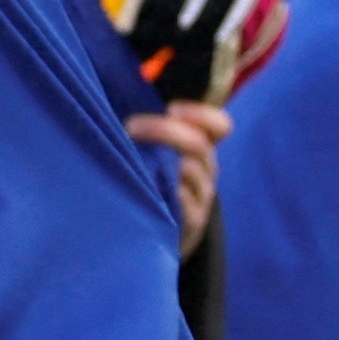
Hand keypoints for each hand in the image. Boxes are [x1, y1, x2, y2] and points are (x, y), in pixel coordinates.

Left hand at [130, 102, 227, 247]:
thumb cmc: (151, 186)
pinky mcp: (194, 221)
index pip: (219, 126)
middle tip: (131, 126)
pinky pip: (189, 204)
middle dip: (165, 130)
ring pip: (193, 169)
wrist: (157, 237)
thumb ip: (151, 134)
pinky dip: (174, 193)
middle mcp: (206, 170)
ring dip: (164, 159)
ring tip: (132, 156)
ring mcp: (202, 196)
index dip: (201, 114)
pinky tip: (154, 190)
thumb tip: (118, 102)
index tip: (172, 108)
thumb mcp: (157, 156)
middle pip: (199, 144)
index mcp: (200, 149)